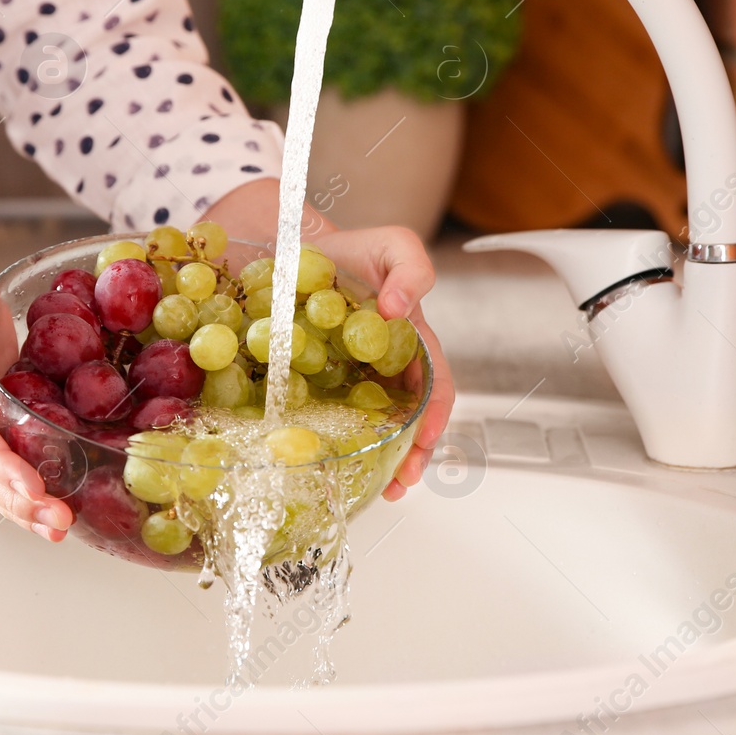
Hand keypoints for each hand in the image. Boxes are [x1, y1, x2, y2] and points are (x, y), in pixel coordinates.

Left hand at [200, 180, 454, 501]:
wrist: (299, 250)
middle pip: (407, 423)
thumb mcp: (393, 246)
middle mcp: (385, 372)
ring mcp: (351, 384)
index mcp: (412, 345)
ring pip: (370, 431)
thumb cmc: (354, 252)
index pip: (435, 388)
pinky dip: (330, 445)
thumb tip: (399, 309)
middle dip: (410, 456)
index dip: (436, 415)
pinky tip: (320, 462)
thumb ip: (412, 269)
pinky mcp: (314, 387)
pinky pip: (326, 421)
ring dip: (376, 462)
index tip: (426, 438)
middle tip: (399, 482)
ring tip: (373, 488)